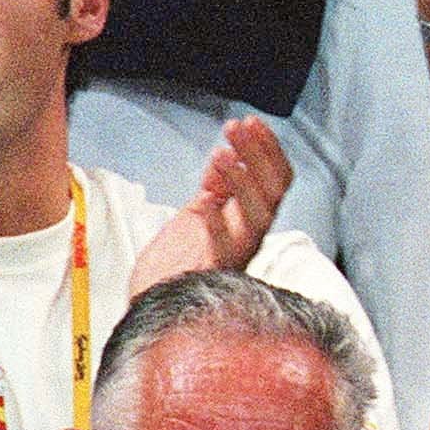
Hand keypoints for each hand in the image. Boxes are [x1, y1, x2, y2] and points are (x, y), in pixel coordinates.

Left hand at [130, 117, 293, 293]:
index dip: (269, 149)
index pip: (277, 180)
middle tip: (236, 128)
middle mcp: (251, 237)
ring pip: (258, 213)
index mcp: (250, 221)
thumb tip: (225, 157)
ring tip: (220, 153)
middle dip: (257, 153)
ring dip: (242, 179)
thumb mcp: (197, 216)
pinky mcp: (211, 272)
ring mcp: (235, 254)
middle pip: (273, 190)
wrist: (152, 308)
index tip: (250, 122)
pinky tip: (205, 200)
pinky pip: (223, 247)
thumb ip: (215, 190)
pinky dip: (216, 222)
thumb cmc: (175, 266)